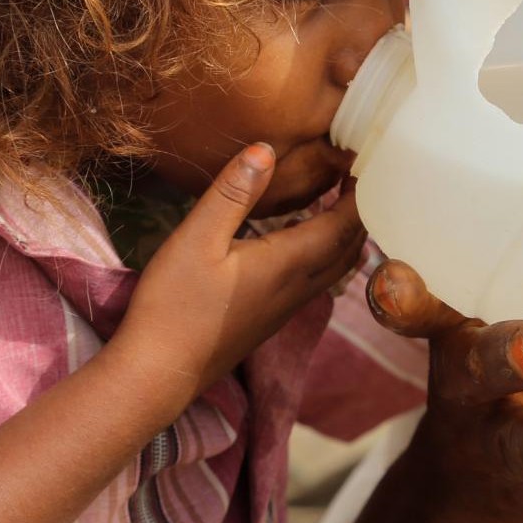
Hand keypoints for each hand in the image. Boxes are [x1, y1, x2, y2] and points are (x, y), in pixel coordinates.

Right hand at [116, 144, 366, 392]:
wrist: (158, 372)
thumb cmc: (175, 304)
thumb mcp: (196, 238)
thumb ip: (233, 193)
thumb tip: (267, 149)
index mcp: (291, 263)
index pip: (345, 223)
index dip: (360, 192)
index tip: (363, 158)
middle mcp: (299, 287)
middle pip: (350, 246)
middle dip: (361, 210)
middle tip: (357, 173)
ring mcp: (286, 306)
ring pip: (335, 265)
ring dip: (345, 232)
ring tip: (338, 197)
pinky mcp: (271, 317)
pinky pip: (316, 277)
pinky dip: (324, 250)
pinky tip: (300, 235)